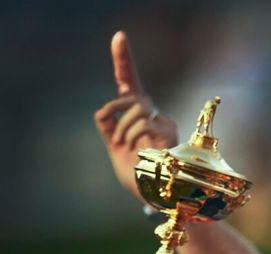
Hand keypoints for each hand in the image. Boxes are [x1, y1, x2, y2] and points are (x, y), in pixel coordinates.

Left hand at [92, 32, 177, 201]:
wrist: (155, 199)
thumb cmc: (138, 178)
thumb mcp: (116, 153)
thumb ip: (109, 132)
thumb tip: (101, 112)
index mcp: (136, 117)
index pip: (129, 83)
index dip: (123, 61)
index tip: (119, 37)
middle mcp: (152, 114)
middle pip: (132, 92)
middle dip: (117, 107)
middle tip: (113, 136)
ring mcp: (163, 121)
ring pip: (138, 106)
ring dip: (125, 128)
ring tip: (125, 147)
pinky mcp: (169, 131)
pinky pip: (145, 122)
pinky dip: (134, 135)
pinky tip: (136, 150)